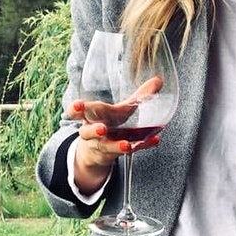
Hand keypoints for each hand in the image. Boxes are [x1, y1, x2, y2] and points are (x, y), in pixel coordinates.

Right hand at [65, 76, 162, 195]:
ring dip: (115, 145)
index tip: (77, 106)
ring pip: (105, 147)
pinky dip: (142, 146)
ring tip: (126, 145)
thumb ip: (138, 96)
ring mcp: (102, 146)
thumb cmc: (110, 123)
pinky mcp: (115, 156)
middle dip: (94, 130)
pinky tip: (154, 141)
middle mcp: (92, 132)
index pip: (79, 112)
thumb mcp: (120, 110)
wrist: (97, 152)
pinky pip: (128, 153)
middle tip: (102, 129)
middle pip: (88, 131)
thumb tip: (159, 80)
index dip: (76, 109)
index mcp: (91, 116)